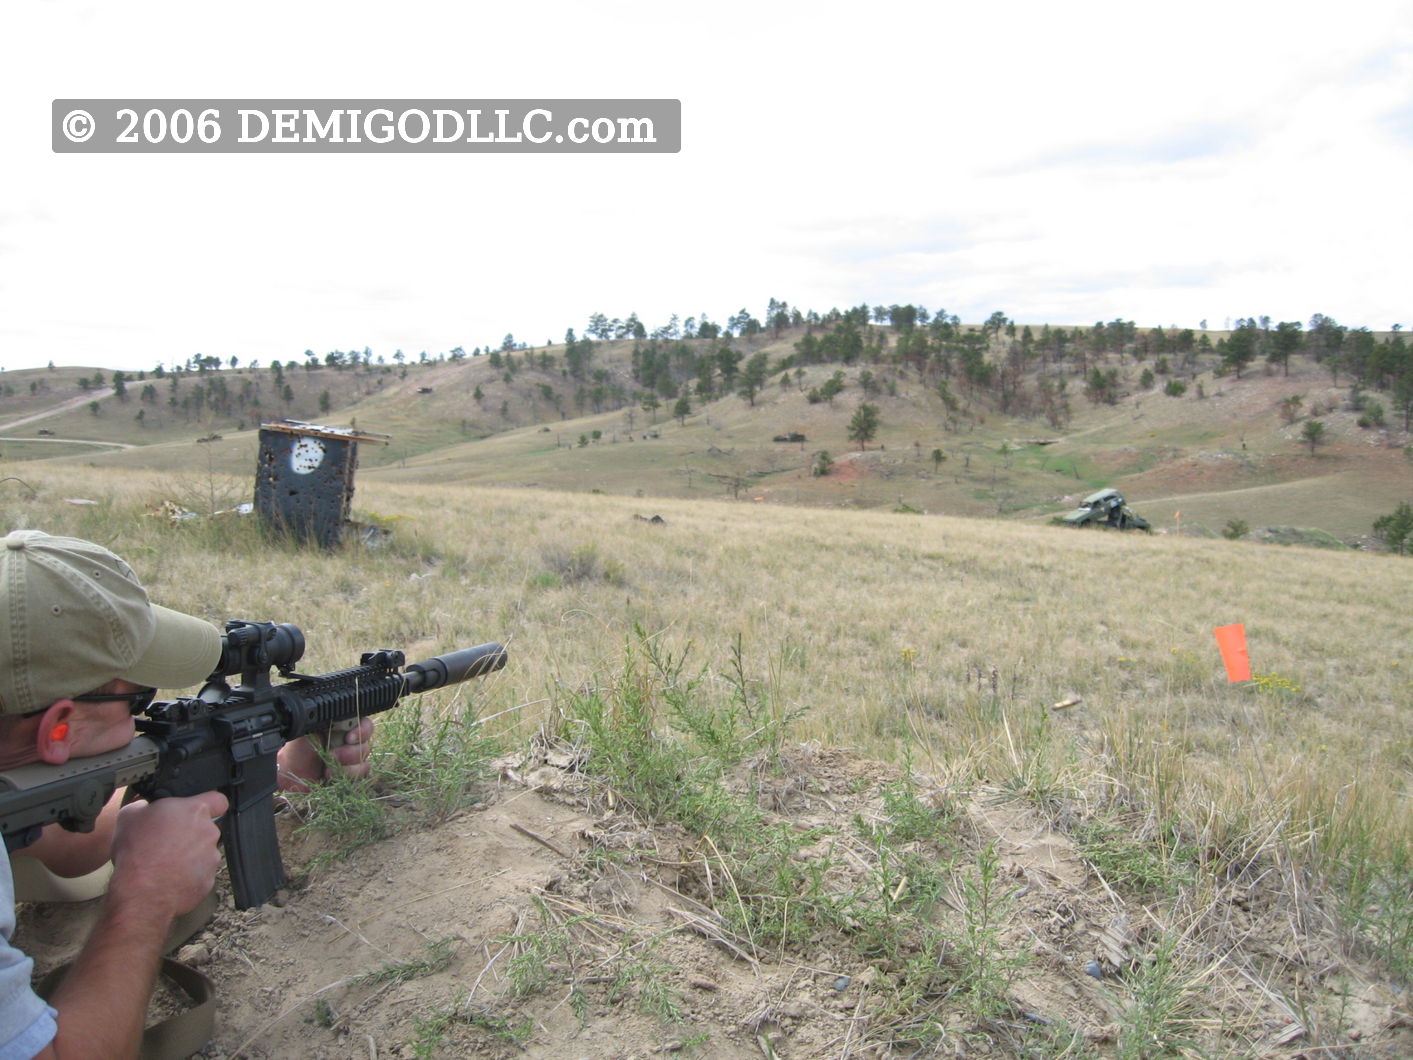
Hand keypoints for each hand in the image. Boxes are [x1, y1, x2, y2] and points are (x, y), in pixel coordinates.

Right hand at [108, 791, 226, 918]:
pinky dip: (188, 875)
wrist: (141, 892)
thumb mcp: (129, 815)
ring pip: (203, 852)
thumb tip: (146, 806)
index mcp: (194, 811)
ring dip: (189, 855)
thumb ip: (146, 805)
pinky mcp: (208, 879)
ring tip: (164, 863)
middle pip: (205, 828)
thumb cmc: (136, 853)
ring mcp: (211, 857)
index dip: (209, 803)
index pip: (218, 800)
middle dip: (190, 833)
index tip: (196, 810)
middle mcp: (209, 832)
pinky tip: (169, 878)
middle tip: (167, 841)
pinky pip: (200, 873)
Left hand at [277, 717, 375, 792]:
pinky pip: (362, 774)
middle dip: (349, 752)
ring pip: (364, 760)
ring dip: (347, 767)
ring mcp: (353, 759)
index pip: (365, 724)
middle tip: (331, 754)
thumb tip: (332, 712)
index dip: (362, 731)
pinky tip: (331, 776)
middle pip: (366, 743)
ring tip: (328, 769)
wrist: (291, 772)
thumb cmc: (298, 748)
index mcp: (343, 726)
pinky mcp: (351, 775)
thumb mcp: (307, 730)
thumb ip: (321, 720)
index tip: (348, 738)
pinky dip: (347, 776)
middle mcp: (351, 741)